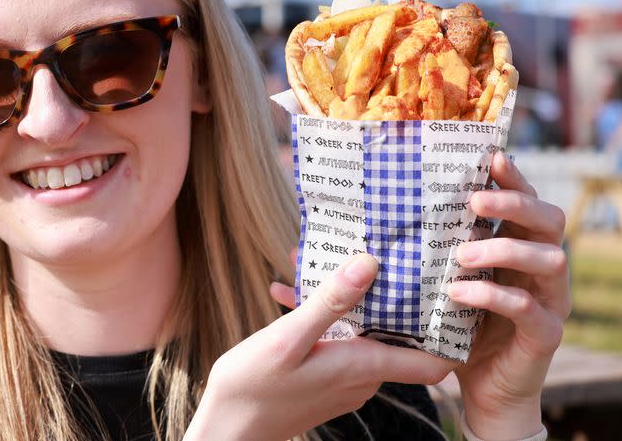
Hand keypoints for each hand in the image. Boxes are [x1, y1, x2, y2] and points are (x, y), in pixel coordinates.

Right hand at [184, 253, 454, 440]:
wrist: (227, 429)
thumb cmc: (253, 387)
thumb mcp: (288, 338)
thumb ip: (330, 302)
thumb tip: (369, 265)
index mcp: (363, 365)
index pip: (433, 359)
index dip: (446, 328)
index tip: (447, 289)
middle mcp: (362, 377)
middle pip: (396, 335)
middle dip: (386, 293)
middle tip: (373, 252)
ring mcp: (342, 380)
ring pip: (362, 332)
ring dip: (347, 300)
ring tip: (318, 261)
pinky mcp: (323, 380)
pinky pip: (337, 341)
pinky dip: (323, 316)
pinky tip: (290, 293)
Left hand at [452, 151, 569, 439]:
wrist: (480, 387)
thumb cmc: (458, 324)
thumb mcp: (441, 281)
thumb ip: (426, 251)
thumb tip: (361, 223)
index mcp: (519, 246)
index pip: (526, 202)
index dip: (514, 178)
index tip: (490, 157)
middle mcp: (541, 267)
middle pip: (549, 219)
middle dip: (514, 203)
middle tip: (476, 201)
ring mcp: (550, 300)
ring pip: (549, 258)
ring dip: (503, 249)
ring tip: (461, 255)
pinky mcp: (546, 334)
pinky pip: (531, 308)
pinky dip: (495, 296)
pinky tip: (460, 293)